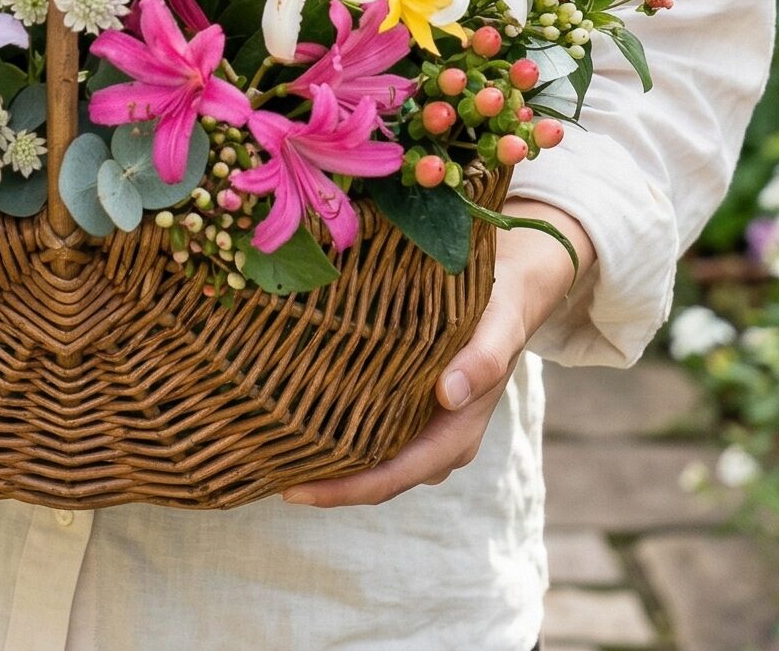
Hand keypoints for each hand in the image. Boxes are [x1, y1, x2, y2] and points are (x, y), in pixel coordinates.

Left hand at [280, 200, 594, 507]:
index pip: (393, 476)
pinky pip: (369, 426)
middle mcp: (437, 439)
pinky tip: (298, 410)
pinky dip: (338, 427)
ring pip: (369, 455)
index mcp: (457, 433)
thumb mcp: (499, 326)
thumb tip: (449, 394)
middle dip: (324, 480)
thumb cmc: (502, 308)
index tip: (295, 489)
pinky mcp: (409, 401)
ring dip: (328, 456)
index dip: (345, 490)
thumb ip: (482, 360)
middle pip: (374, 476)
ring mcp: (422, 424)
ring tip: (272, 445)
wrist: (513, 288)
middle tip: (265, 469)